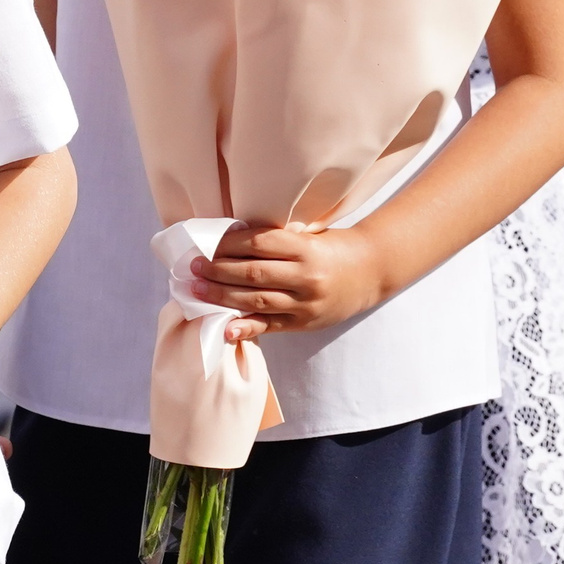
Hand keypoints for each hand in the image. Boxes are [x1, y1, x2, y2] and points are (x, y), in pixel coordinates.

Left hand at [190, 222, 388, 339]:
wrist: (371, 271)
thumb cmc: (333, 246)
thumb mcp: (310, 234)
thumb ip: (277, 239)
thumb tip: (232, 238)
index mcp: (305, 248)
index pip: (259, 244)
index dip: (229, 244)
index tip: (206, 243)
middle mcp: (306, 277)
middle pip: (253, 273)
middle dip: (218, 270)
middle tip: (192, 267)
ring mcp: (305, 304)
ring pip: (257, 301)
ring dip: (222, 296)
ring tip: (197, 290)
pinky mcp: (304, 323)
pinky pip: (271, 326)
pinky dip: (246, 328)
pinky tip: (225, 329)